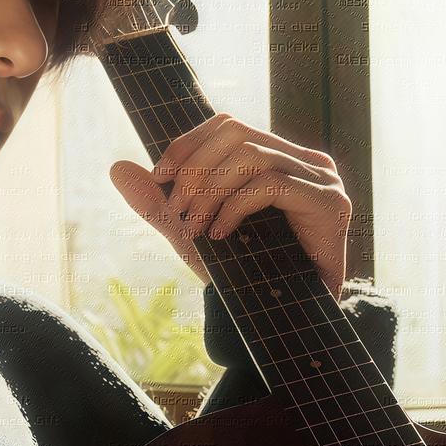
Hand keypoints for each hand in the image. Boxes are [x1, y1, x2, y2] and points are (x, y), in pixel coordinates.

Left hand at [109, 112, 352, 299]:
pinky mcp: (329, 202)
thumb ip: (159, 202)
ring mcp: (322, 179)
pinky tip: (219, 234)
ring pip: (252, 156)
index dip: (188, 143)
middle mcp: (305, 160)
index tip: (159, 176)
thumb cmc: (244, 272)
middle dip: (196, 169)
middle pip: (238, 134)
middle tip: (176, 210)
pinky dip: (234, 207)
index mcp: (279, 156)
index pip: (229, 125)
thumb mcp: (192, 232)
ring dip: (211, 191)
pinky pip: (271, 185)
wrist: (283, 319)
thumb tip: (116, 168)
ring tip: (194, 226)